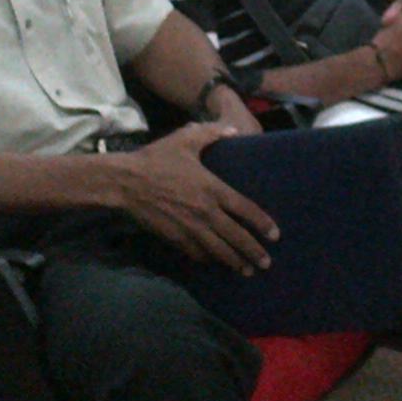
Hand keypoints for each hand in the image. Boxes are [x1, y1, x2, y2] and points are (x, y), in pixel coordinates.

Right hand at [112, 123, 275, 274]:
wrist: (126, 182)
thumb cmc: (157, 159)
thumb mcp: (185, 139)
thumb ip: (212, 133)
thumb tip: (233, 129)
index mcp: (213, 188)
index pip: (245, 209)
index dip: (262, 223)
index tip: (275, 235)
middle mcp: (206, 212)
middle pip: (236, 237)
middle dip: (254, 251)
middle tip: (266, 263)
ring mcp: (190, 228)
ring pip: (219, 251)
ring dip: (235, 262)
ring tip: (248, 271)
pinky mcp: (175, 238)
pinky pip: (197, 253)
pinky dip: (209, 260)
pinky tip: (216, 263)